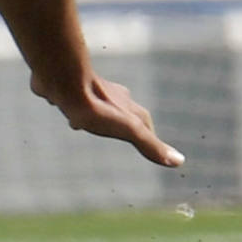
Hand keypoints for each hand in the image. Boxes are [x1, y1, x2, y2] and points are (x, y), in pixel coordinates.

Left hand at [31, 72, 184, 167]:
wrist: (62, 80)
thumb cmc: (96, 106)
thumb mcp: (128, 130)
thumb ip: (150, 145)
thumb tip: (179, 161)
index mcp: (125, 105)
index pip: (143, 121)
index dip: (147, 134)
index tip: (150, 143)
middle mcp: (108, 94)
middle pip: (119, 109)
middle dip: (118, 121)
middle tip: (117, 130)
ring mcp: (85, 89)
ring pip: (92, 102)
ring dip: (90, 112)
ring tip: (84, 123)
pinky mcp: (64, 86)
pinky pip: (68, 95)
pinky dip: (68, 102)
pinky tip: (62, 106)